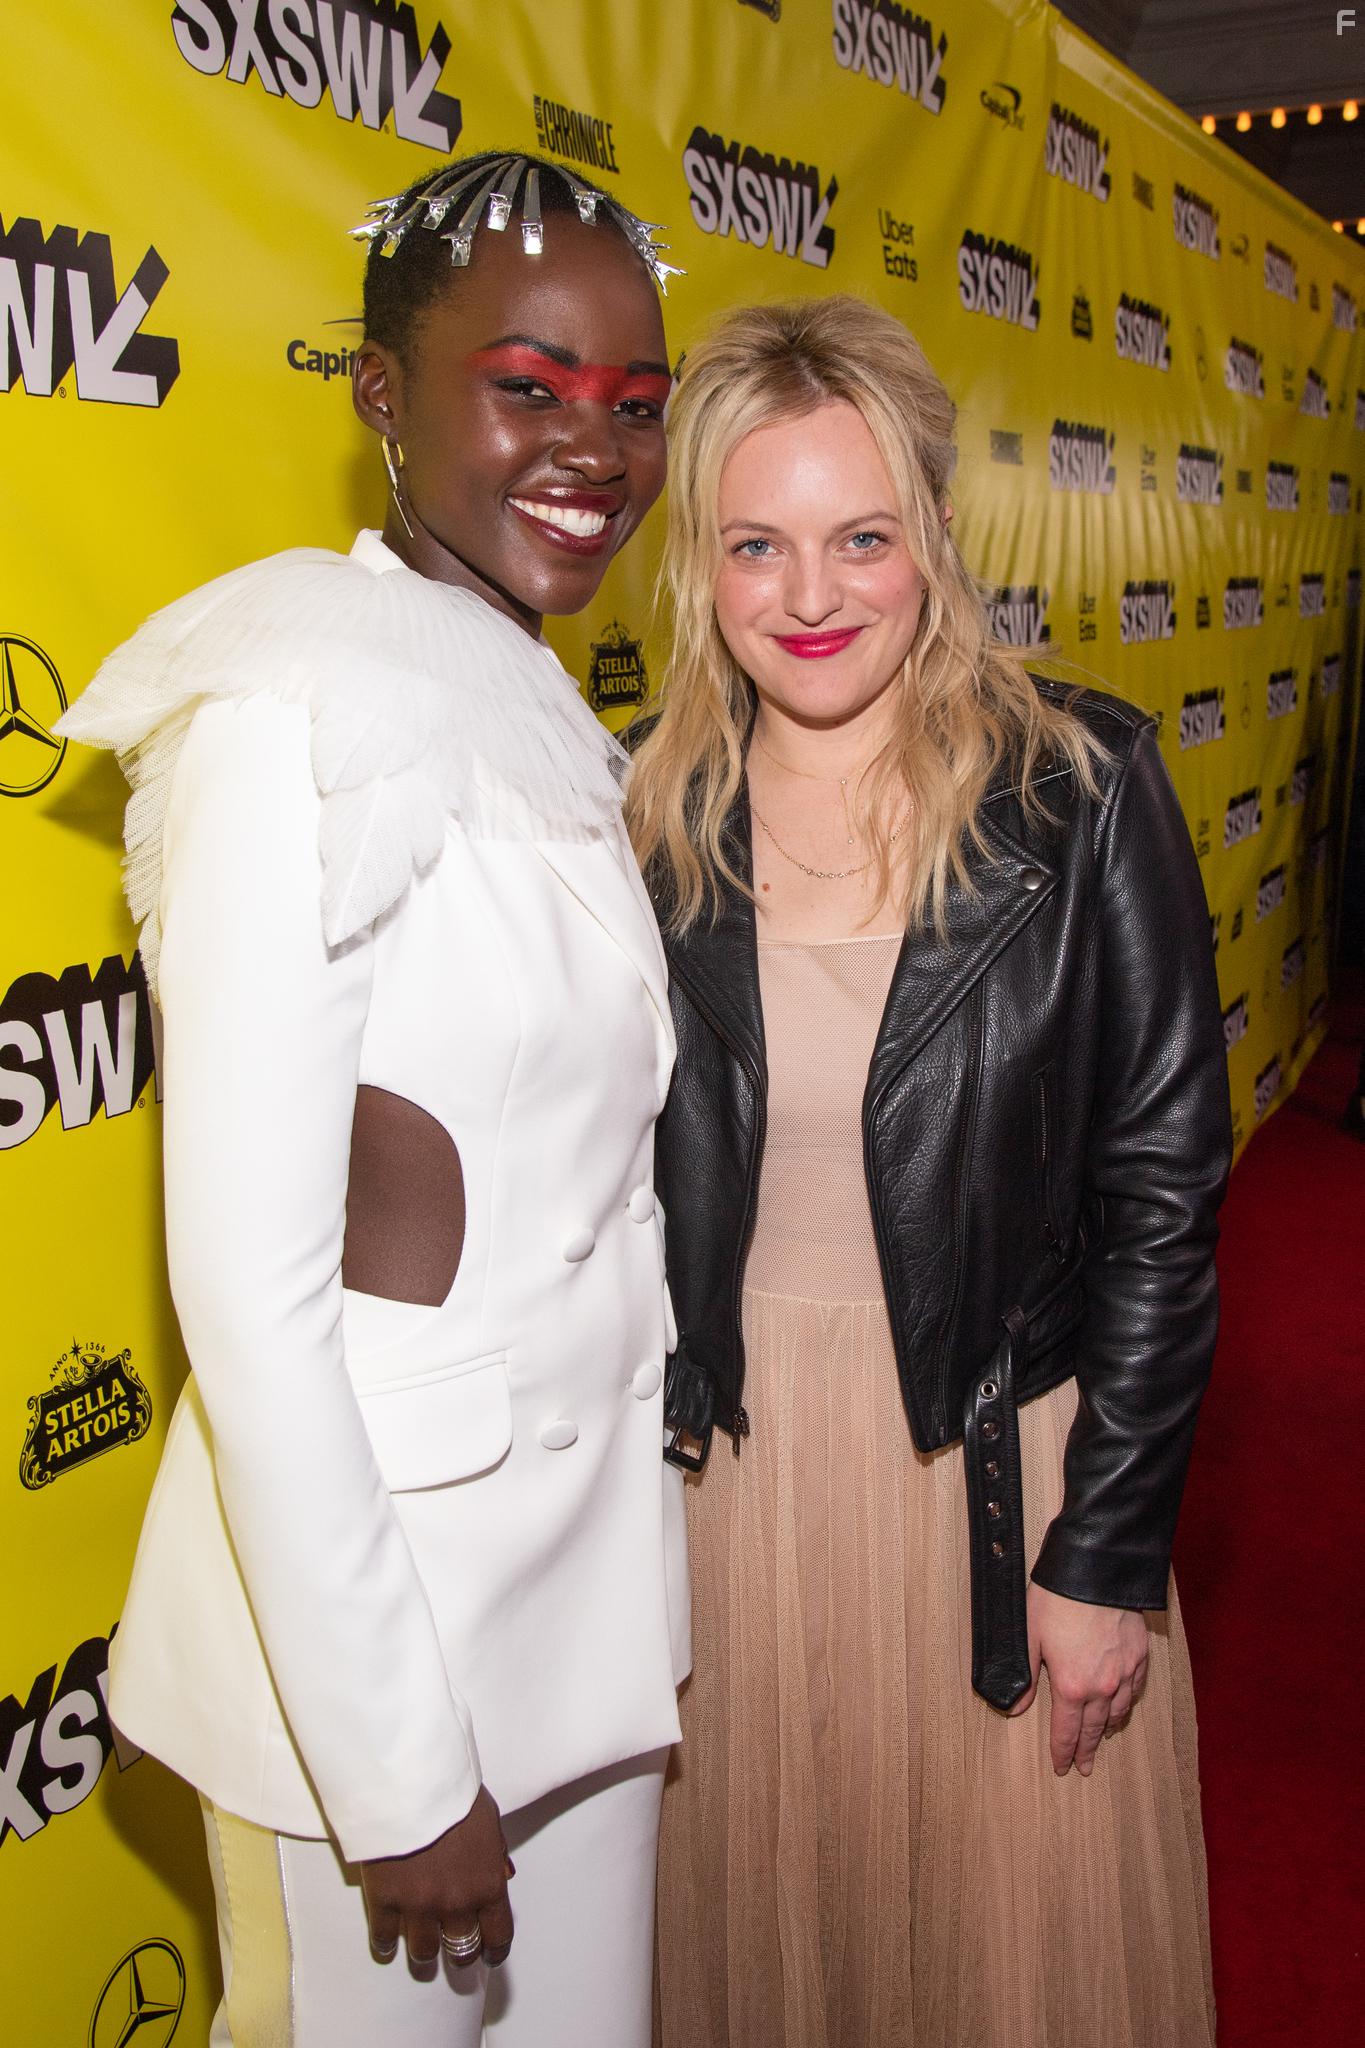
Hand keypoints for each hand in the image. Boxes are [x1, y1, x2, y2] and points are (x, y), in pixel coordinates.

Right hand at [360, 1786, 514, 1967]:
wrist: (409, 1780)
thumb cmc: (451, 1790)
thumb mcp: (488, 1818)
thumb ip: (495, 1853)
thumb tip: (501, 1876)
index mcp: (487, 1883)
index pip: (498, 1935)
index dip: (495, 1950)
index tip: (489, 1955)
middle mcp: (456, 1903)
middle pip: (462, 1950)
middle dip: (461, 1952)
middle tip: (455, 1949)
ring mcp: (418, 1906)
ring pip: (424, 1953)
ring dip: (425, 1953)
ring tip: (421, 1948)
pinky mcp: (384, 1901)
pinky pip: (384, 1938)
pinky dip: (385, 1944)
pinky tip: (387, 1943)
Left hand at [1007, 1581, 1148, 1776]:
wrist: (1094, 1572)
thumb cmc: (1056, 1600)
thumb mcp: (1029, 1636)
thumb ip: (1025, 1676)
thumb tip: (1015, 1707)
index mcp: (1070, 1686)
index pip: (1066, 1732)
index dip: (1063, 1753)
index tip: (1062, 1768)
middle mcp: (1101, 1687)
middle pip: (1093, 1729)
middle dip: (1086, 1750)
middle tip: (1084, 1767)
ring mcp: (1124, 1672)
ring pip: (1117, 1712)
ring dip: (1107, 1728)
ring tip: (1102, 1738)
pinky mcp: (1139, 1655)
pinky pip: (1135, 1689)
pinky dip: (1127, 1703)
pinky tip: (1123, 1706)